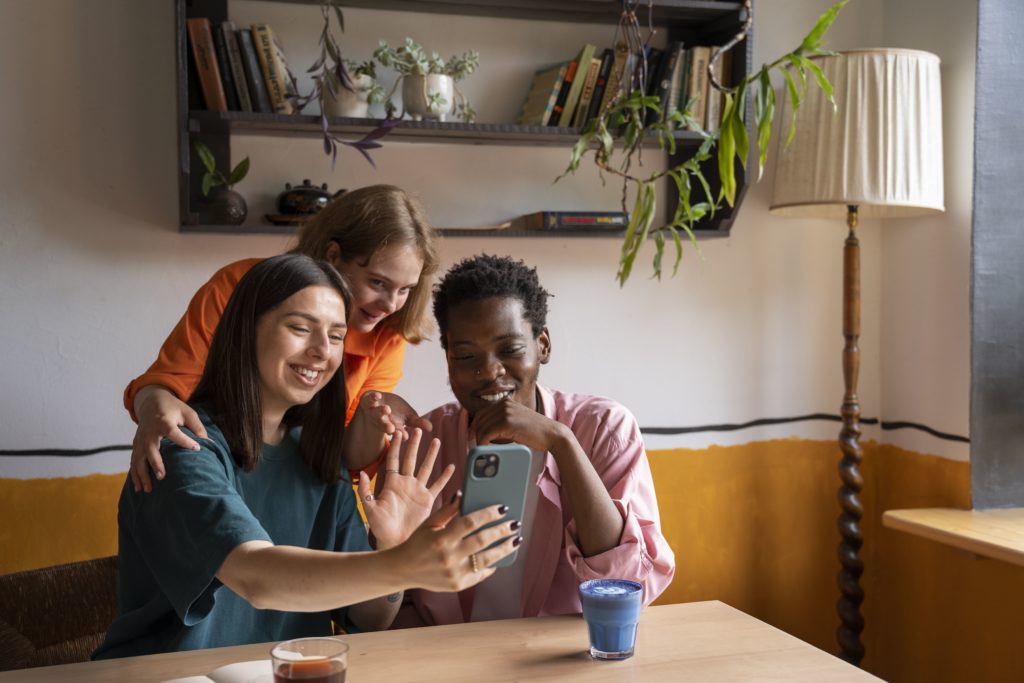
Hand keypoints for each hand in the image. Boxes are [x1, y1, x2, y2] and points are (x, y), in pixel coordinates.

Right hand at [130, 386, 207, 492]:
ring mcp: (140, 439)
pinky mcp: (136, 445)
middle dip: (155, 463)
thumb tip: (208, 443)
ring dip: (142, 475)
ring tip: (148, 490)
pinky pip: (134, 462)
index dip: (184, 441)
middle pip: (150, 448)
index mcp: (163, 421)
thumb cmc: (172, 408)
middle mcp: (149, 431)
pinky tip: (139, 488)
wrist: (150, 401)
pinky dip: (135, 475)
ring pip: (138, 459)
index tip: (197, 449)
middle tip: (162, 477)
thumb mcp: (187, 412)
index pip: (173, 432)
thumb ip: (197, 427)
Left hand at [355, 391, 432, 440]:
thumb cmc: (396, 410)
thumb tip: (431, 428)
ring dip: (381, 412)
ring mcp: (375, 412)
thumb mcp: (409, 416)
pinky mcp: (369, 402)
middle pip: (385, 426)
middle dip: (388, 427)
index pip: (398, 433)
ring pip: (377, 414)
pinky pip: (370, 400)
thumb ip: (418, 422)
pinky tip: (378, 396)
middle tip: (391, 428)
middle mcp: (383, 421)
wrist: (379, 401)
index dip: (400, 435)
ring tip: (387, 409)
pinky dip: (374, 398)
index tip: (404, 436)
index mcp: (394, 427)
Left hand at [358, 429, 452, 548]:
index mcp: (391, 483)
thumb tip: (362, 473)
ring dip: (431, 455)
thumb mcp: (370, 509)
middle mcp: (405, 484)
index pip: (393, 460)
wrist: (395, 542)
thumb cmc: (380, 527)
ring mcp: (417, 491)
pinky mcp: (427, 500)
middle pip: (411, 459)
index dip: (396, 446)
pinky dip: (444, 477)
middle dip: (414, 444)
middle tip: (418, 429)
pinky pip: (437, 486)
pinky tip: (451, 466)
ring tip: (436, 441)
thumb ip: (366, 491)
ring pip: (426, 468)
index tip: (399, 432)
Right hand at [395, 494, 521, 592]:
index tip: (502, 508)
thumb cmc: (417, 542)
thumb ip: (448, 510)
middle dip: (502, 531)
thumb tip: (464, 494)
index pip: (470, 523)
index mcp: (441, 538)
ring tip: (516, 540)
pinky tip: (500, 557)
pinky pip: (480, 575)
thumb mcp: (429, 523)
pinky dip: (492, 566)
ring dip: (504, 549)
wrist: (403, 570)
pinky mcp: (457, 585)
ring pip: (486, 560)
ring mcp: (454, 573)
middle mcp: (448, 557)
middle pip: (482, 541)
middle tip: (515, 524)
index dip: (488, 514)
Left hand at [470, 398, 565, 453]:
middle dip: (475, 433)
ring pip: (481, 427)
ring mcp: (505, 412)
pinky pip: (487, 433)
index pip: (482, 413)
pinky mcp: (507, 422)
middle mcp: (504, 404)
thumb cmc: (535, 432)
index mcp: (506, 402)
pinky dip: (483, 443)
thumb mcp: (516, 421)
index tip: (473, 436)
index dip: (475, 425)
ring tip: (482, 450)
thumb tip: (486, 433)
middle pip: (479, 419)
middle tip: (475, 445)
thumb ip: (502, 422)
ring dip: (480, 440)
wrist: (552, 434)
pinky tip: (486, 449)